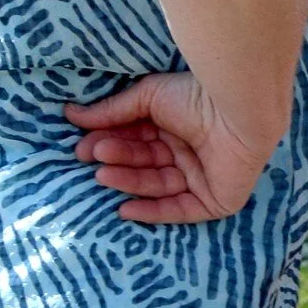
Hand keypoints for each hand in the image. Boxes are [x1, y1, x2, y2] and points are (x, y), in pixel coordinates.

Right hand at [67, 72, 276, 222]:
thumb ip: (112, 111)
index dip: (111, 142)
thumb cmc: (195, 96)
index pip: (138, 140)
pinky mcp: (216, 199)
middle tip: (91, 155)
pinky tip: (125, 208)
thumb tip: (71, 114)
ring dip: (129, 181)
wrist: (237, 110)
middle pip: (145, 163)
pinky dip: (153, 211)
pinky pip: (181, 210)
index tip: (83, 145)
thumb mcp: (148, 98)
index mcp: (177, 126)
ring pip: (158, 185)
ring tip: (104, 173)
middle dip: (118, 160)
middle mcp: (190, 151)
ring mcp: (203, 177)